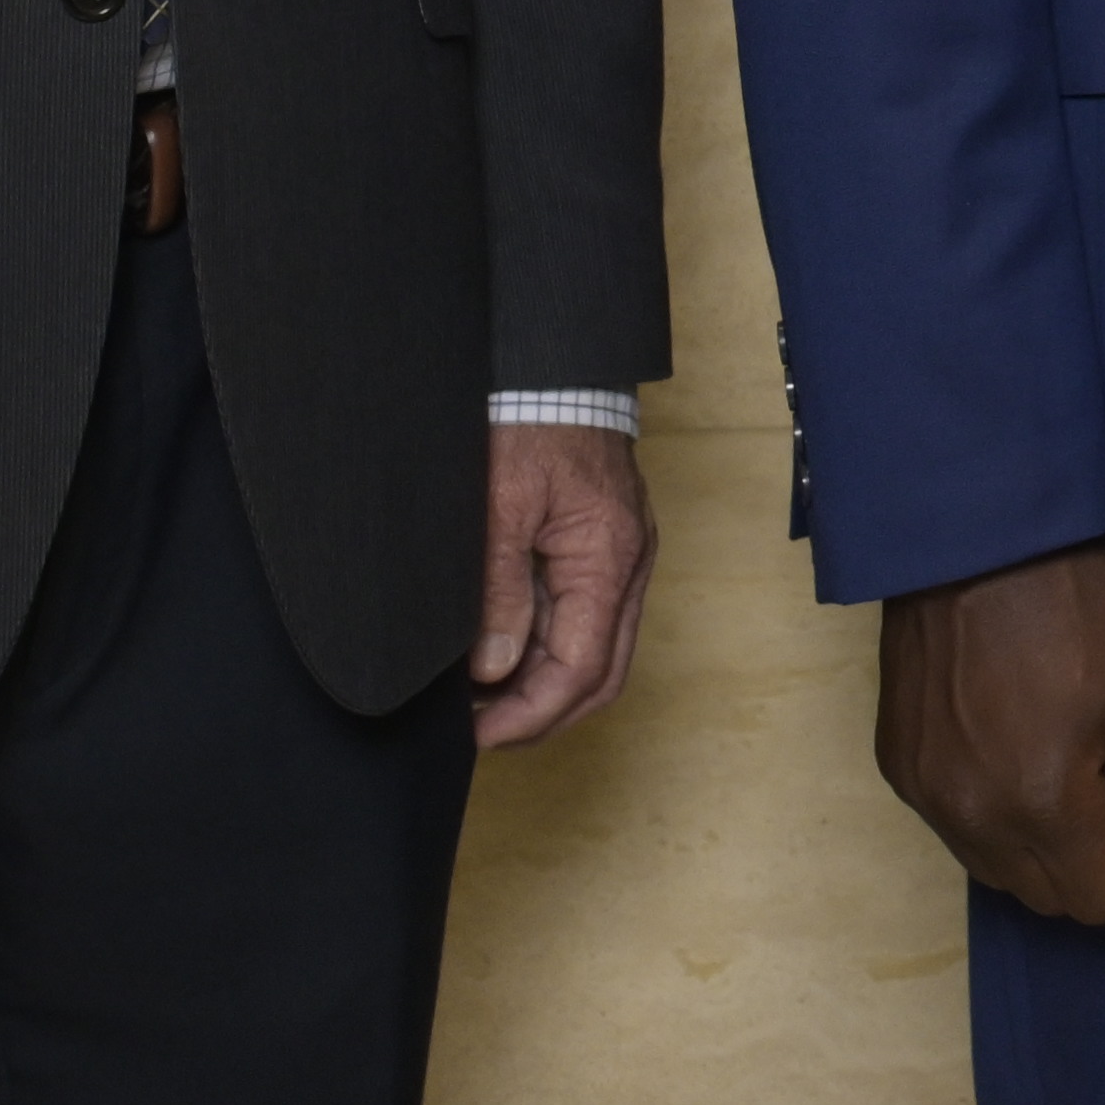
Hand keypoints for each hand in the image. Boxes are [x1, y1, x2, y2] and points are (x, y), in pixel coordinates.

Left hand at [472, 421, 654, 748]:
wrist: (554, 368)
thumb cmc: (529, 423)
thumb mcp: (498, 507)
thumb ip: (499, 591)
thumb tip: (493, 670)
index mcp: (608, 559)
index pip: (579, 670)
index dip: (527, 715)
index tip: (476, 736)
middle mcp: (627, 567)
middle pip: (600, 675)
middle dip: (542, 716)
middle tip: (479, 734)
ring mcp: (621, 559)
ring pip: (596, 654)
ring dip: (544, 688)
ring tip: (482, 703)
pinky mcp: (605, 549)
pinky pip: (586, 621)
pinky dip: (547, 652)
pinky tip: (501, 658)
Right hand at [875, 538, 1104, 923]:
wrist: (974, 534)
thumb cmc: (1077, 601)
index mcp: (1044, 805)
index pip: (1102, 901)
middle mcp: (974, 819)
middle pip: (1049, 897)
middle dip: (1095, 854)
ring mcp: (927, 796)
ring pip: (998, 870)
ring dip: (1044, 840)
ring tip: (1063, 751)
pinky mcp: (898, 767)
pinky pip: (956, 827)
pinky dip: (995, 811)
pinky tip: (1013, 741)